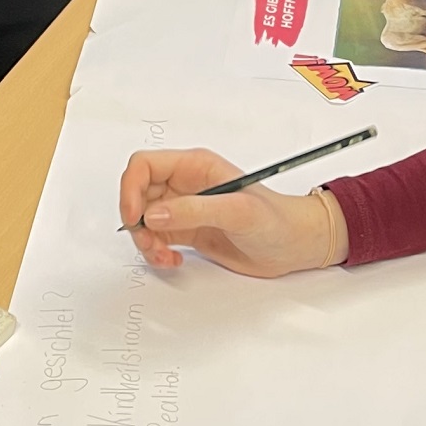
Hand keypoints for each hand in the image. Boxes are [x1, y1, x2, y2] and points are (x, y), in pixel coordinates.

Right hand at [119, 147, 337, 276]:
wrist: (295, 245)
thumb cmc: (277, 220)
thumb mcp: (237, 212)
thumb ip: (193, 210)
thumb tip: (153, 214)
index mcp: (196, 167)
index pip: (144, 166)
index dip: (130, 189)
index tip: (134, 217)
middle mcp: (186, 185)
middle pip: (138, 195)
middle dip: (137, 221)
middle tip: (151, 242)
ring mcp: (185, 208)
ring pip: (144, 220)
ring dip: (146, 241)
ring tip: (165, 256)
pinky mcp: (188, 231)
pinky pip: (156, 238)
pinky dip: (156, 252)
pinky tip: (173, 260)